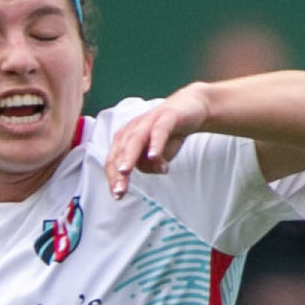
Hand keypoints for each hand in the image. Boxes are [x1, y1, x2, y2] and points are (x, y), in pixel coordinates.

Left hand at [95, 84, 211, 198]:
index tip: (117, 195)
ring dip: (128, 157)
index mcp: (127, 138)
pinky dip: (155, 144)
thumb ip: (153, 165)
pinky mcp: (166, 117)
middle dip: (117, 173)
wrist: (191, 108)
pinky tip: (154, 155)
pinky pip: (158, 131)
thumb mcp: (160, 155)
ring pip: (134, 140)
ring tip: (125, 173)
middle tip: (119, 190)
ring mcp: (149, 121)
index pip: (114, 160)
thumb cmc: (169, 133)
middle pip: (120, 151)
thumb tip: (158, 170)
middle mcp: (133, 129)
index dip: (113, 178)